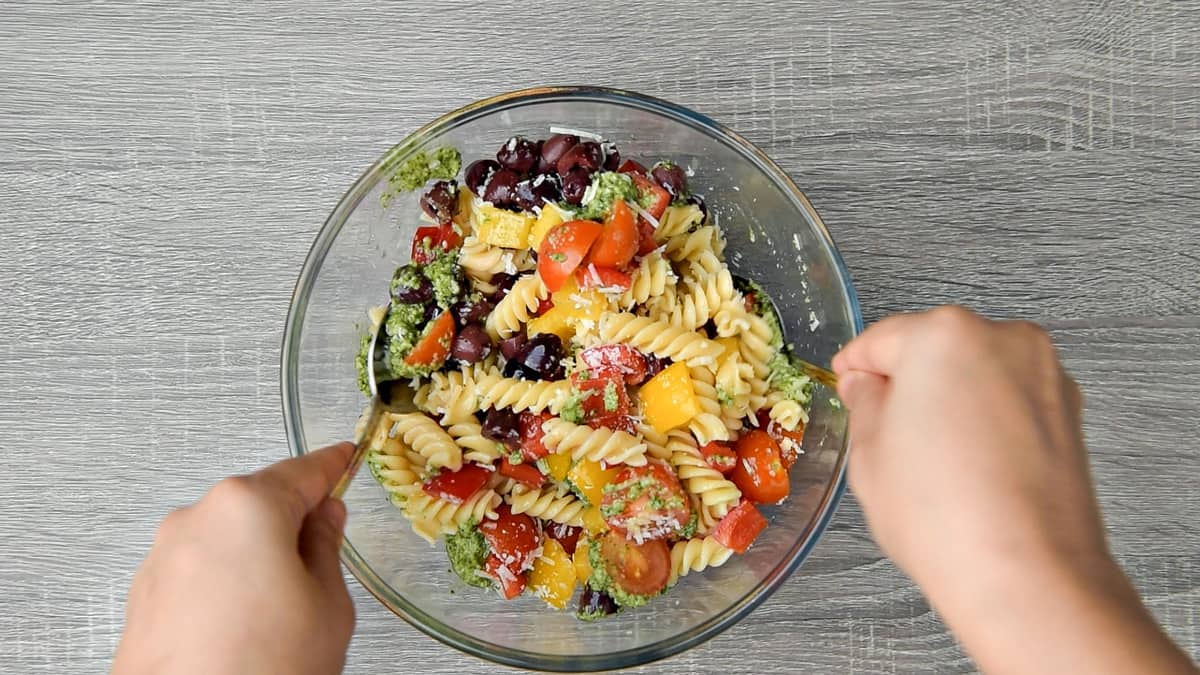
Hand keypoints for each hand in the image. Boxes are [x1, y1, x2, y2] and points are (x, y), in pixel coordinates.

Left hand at [113, 443, 355, 674]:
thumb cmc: (263, 668)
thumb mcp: (327, 605)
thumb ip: (326, 547)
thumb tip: (322, 520)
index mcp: (248, 507)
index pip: (304, 471)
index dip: (333, 466)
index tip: (346, 457)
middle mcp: (197, 519)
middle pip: (260, 503)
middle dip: (291, 524)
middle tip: (323, 563)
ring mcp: (163, 557)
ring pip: (227, 539)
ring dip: (255, 559)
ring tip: (281, 615)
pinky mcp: (144, 595)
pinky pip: (198, 571)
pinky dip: (225, 586)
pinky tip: (245, 628)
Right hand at [832, 307, 1194, 673]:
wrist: (1026, 573)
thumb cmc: (945, 517)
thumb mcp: (869, 453)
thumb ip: (865, 402)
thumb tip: (868, 388)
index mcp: (942, 335)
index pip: (880, 339)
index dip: (856, 368)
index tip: (849, 386)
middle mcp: (1002, 340)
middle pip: (934, 348)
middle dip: (908, 382)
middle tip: (884, 430)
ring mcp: (1044, 373)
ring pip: (976, 371)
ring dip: (951, 399)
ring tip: (930, 458)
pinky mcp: (1069, 410)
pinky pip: (1010, 398)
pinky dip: (988, 419)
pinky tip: (969, 466)